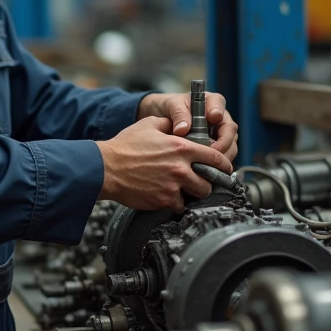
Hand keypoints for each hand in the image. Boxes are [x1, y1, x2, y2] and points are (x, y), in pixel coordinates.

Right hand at [95, 117, 230, 211]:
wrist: (106, 167)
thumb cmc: (125, 146)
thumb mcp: (150, 125)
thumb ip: (170, 124)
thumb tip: (180, 124)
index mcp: (181, 147)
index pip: (216, 157)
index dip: (223, 163)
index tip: (224, 168)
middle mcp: (181, 167)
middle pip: (211, 180)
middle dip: (208, 181)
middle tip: (200, 180)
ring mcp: (173, 186)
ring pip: (198, 194)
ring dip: (194, 193)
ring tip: (184, 188)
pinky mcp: (164, 200)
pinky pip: (180, 206)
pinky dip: (177, 203)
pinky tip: (169, 196)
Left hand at [137, 91, 238, 162]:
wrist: (165, 117)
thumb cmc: (171, 107)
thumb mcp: (172, 105)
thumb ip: (179, 114)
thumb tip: (182, 130)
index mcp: (213, 102)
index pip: (221, 109)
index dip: (218, 115)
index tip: (212, 119)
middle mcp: (222, 118)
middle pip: (229, 133)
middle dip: (222, 145)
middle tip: (209, 154)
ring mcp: (222, 133)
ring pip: (230, 148)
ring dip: (220, 158)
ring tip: (207, 165)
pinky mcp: (219, 147)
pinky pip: (223, 157)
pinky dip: (216, 164)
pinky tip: (205, 170)